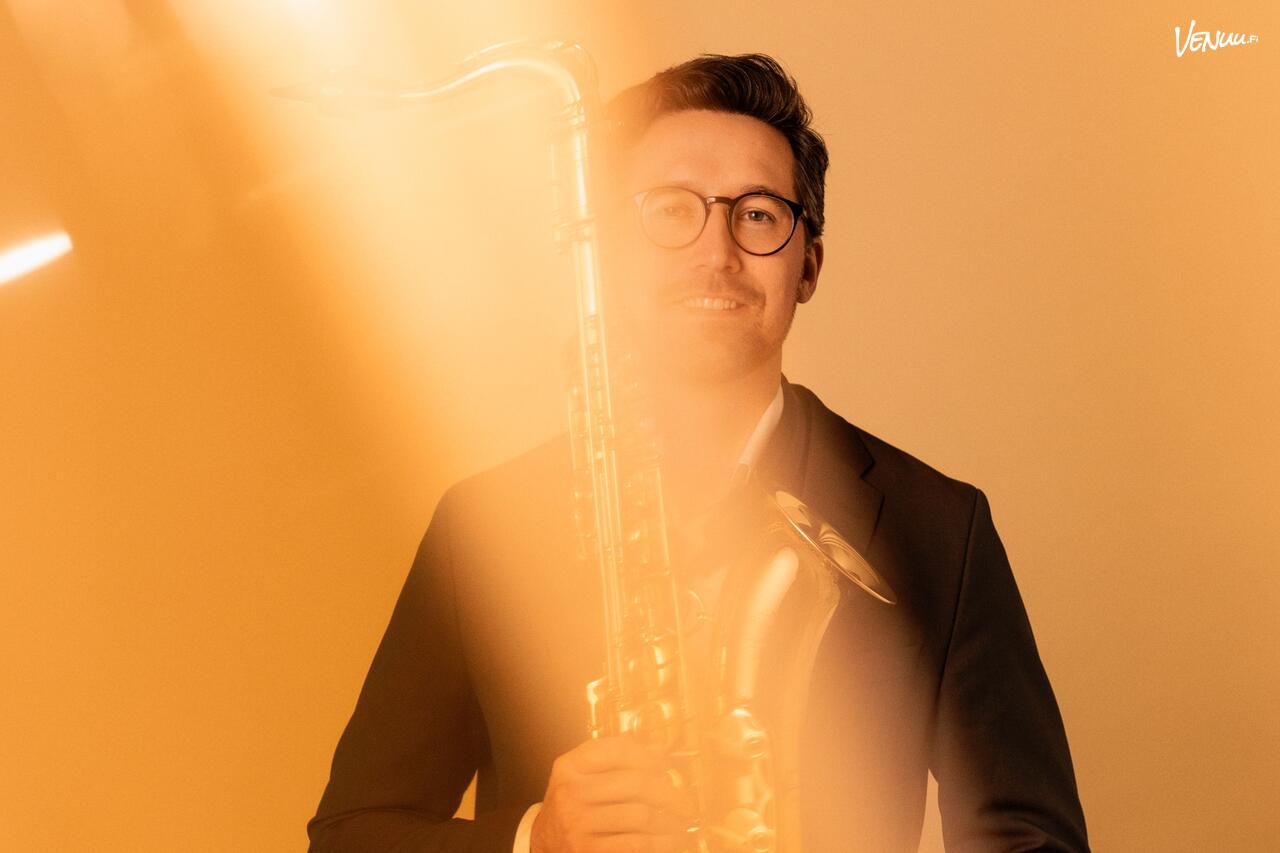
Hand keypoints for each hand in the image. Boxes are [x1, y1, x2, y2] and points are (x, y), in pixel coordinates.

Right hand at [530, 735, 694, 852]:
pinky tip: (670, 841)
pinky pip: (637, 844)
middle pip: (636, 782)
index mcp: (569, 767)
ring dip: (669, 821)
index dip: (649, 755)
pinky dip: (661, 843)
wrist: (544, 842)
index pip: (617, 749)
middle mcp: (571, 793)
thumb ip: (614, 761)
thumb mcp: (581, 777)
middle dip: (669, 791)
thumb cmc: (570, 807)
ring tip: (680, 823)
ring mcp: (579, 823)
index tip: (666, 764)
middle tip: (684, 800)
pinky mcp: (588, 850)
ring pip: (641, 815)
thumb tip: (659, 751)